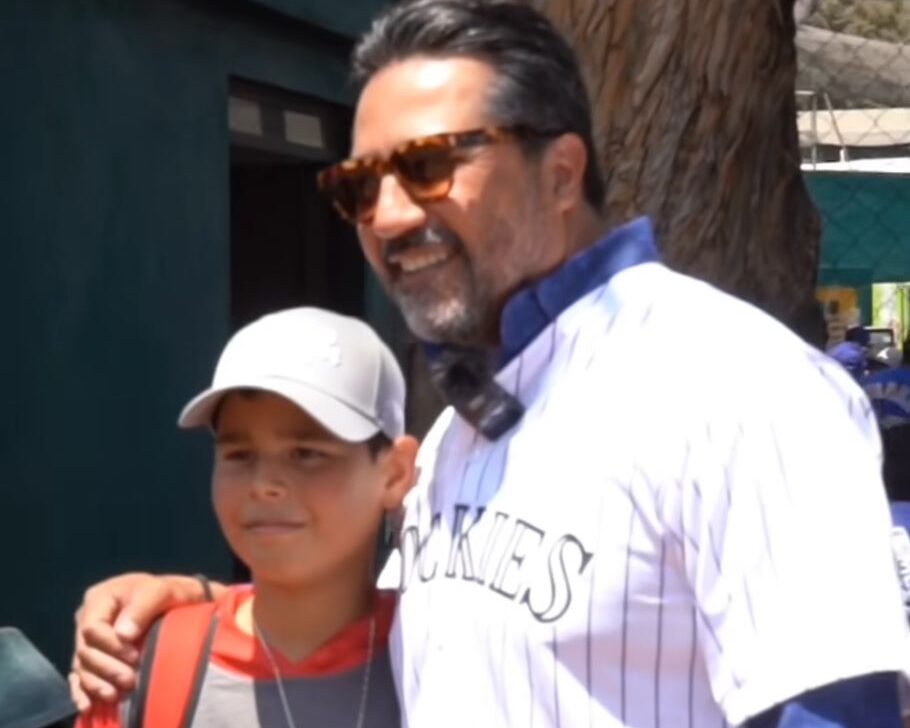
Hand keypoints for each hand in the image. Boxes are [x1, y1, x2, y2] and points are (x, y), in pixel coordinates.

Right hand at [69, 572, 223, 711]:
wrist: (176, 602)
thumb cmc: (167, 594)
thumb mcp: (160, 591)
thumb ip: (142, 609)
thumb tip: (123, 635)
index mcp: (99, 599)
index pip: (92, 628)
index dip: (110, 645)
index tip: (134, 656)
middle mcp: (87, 619)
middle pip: (86, 650)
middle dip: (106, 668)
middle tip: (130, 680)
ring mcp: (88, 640)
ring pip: (83, 666)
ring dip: (97, 683)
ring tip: (115, 695)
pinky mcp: (93, 657)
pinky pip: (80, 676)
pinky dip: (83, 691)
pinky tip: (88, 706)